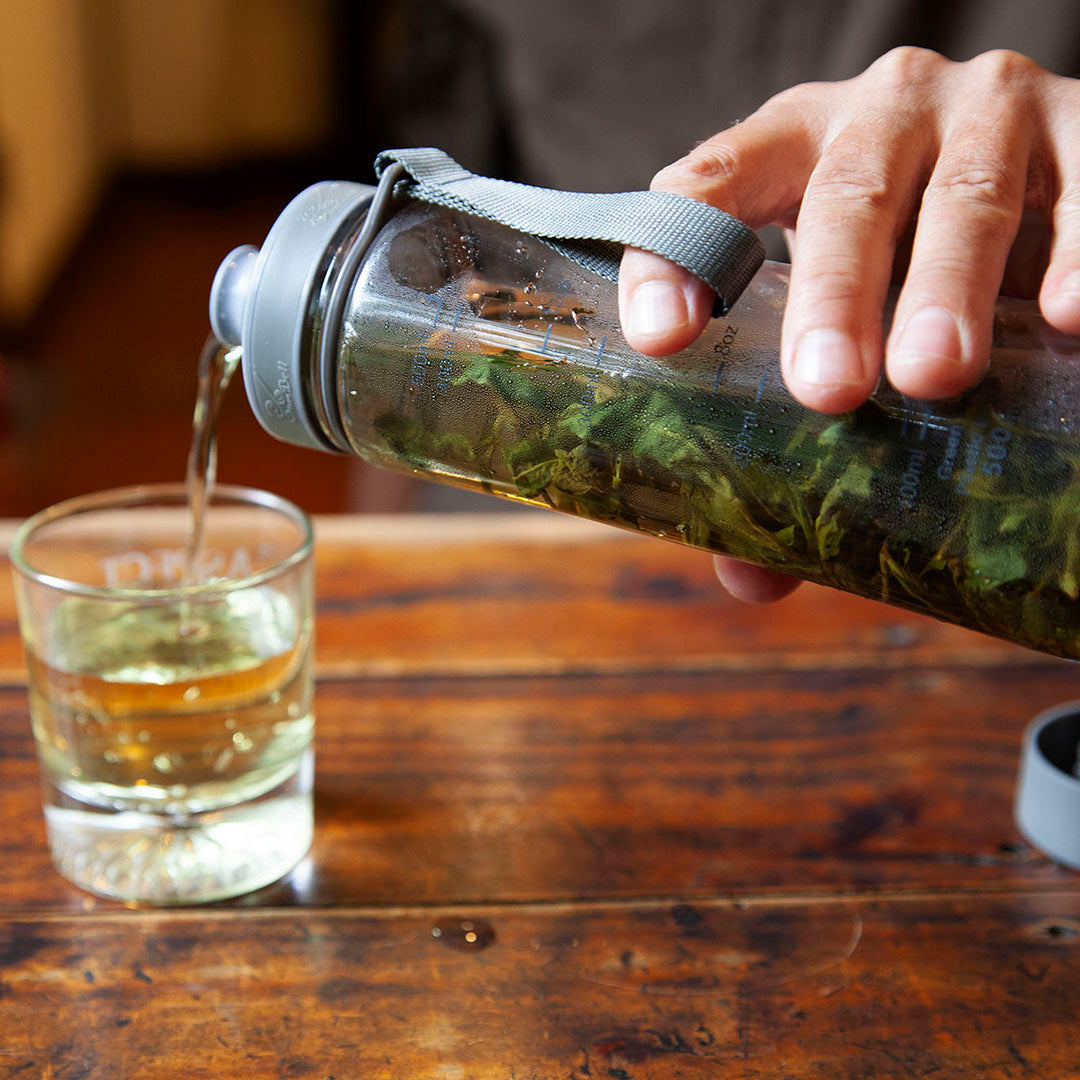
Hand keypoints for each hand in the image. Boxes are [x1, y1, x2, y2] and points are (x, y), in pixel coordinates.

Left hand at [617, 47, 1079, 601]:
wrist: (1033, 159)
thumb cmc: (901, 256)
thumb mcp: (838, 311)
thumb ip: (788, 421)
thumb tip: (749, 572)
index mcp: (792, 149)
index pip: (710, 185)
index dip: (677, 255)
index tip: (660, 340)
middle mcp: (883, 116)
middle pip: (845, 198)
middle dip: (835, 296)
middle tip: (828, 391)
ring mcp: (987, 113)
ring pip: (966, 196)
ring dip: (949, 287)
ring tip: (936, 375)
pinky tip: (1071, 319)